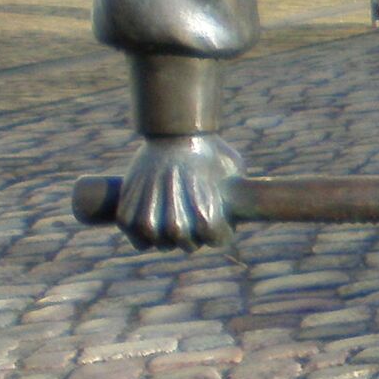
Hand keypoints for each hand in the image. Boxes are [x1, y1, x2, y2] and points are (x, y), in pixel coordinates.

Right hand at [115, 135, 241, 251]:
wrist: (175, 135)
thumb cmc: (210, 151)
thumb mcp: (235, 172)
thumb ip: (241, 195)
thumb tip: (253, 203)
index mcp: (207, 221)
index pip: (215, 239)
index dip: (220, 229)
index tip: (218, 217)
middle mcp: (177, 226)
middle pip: (188, 244)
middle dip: (194, 233)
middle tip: (193, 215)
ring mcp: (149, 223)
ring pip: (160, 243)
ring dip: (168, 235)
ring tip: (172, 217)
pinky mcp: (126, 216)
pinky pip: (137, 239)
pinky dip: (143, 235)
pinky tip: (153, 223)